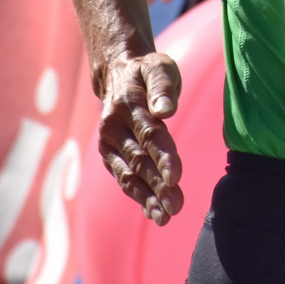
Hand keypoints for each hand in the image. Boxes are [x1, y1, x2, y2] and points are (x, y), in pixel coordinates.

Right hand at [95, 50, 183, 224]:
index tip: (176, 178)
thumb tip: (166, 110)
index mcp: (127, 104)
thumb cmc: (146, 71)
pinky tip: (154, 212)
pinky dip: (139, 196)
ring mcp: (108, 143)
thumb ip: (162, 87)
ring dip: (148, 198)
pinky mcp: (110, 155)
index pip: (148, 135)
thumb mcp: (159, 67)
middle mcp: (113, 127)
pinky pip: (124, 178)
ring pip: (129, 175)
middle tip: (176, 206)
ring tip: (166, 216)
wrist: (118, 74)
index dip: (162, 157)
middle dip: (158, 185)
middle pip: (139, 160)